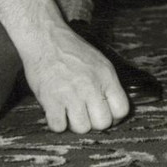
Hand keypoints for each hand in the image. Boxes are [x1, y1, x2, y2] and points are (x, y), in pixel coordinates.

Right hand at [20, 18, 131, 133]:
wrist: (45, 38)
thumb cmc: (70, 50)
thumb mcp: (98, 61)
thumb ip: (107, 84)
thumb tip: (112, 108)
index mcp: (106, 75)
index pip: (122, 109)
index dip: (114, 116)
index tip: (104, 113)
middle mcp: (91, 86)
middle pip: (103, 123)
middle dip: (94, 122)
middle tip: (85, 113)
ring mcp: (71, 94)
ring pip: (82, 128)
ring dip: (75, 124)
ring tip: (69, 111)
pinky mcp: (51, 100)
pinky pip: (59, 127)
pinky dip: (57, 123)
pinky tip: (56, 111)